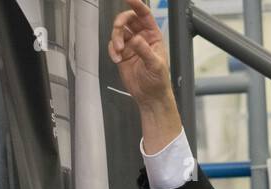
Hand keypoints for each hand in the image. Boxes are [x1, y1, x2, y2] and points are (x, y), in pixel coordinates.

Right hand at [108, 0, 178, 148]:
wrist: (150, 96)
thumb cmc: (158, 82)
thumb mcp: (155, 65)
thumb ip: (144, 51)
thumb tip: (136, 40)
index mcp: (154, 36)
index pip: (144, 14)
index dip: (136, 4)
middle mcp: (142, 37)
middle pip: (127, 19)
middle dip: (120, 24)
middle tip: (118, 32)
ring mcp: (131, 45)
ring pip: (118, 31)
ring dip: (115, 39)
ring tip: (119, 52)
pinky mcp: (122, 53)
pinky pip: (112, 44)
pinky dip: (112, 50)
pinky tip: (117, 59)